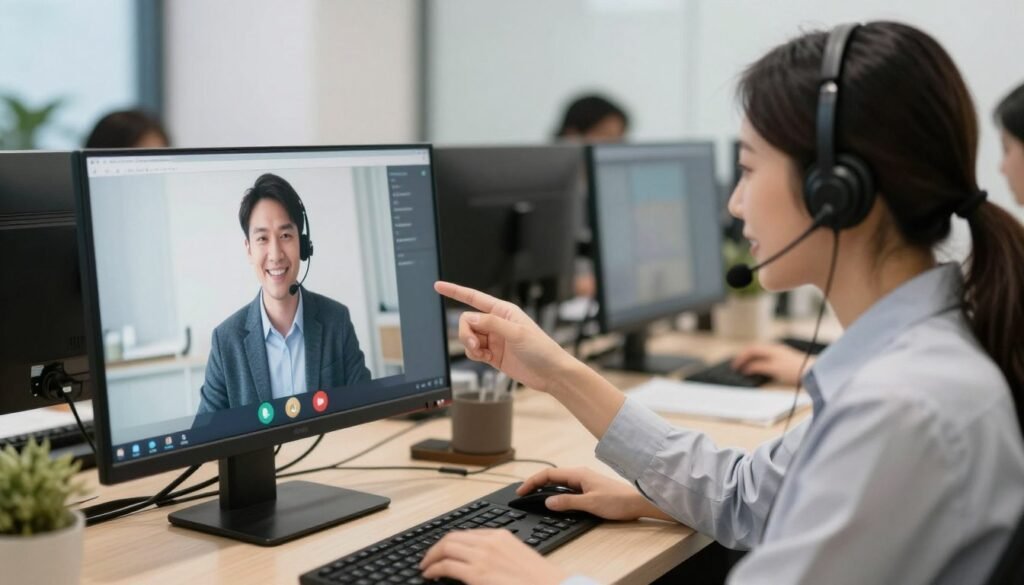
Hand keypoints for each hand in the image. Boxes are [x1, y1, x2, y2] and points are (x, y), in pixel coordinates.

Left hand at [420, 529, 567, 584]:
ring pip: (445, 548)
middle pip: (452, 538)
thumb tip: (483, 563)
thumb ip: (499, 556)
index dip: (450, 543)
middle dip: (436, 548)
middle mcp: (489, 542)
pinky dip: (433, 569)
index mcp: (500, 536)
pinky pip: (446, 566)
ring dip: (431, 557)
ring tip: (426, 567)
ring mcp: (482, 556)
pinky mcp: (476, 574)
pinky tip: (430, 574)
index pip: (467, 534)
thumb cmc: (538, 579)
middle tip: (429, 558)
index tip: (443, 551)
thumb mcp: (517, 558)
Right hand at [435, 281, 574, 391]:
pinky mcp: (493, 355)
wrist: (551, 373)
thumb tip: (470, 319)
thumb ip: (491, 324)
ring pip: (468, 337)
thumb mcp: (517, 333)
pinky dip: (474, 355)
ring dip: (470, 346)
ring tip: (482, 354)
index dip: (455, 291)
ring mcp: (494, 339)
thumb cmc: (542, 349)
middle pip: (467, 321)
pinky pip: (473, 351)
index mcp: (503, 311)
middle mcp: (497, 323)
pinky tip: (485, 359)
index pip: (474, 297)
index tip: (438, 286)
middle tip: (475, 345)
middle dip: (466, 333)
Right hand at [517, 467, 673, 521]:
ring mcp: (584, 481)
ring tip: (533, 497)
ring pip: (558, 482)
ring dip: (545, 488)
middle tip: (522, 494)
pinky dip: (555, 492)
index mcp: (578, 474)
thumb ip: (567, 503)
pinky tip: (553, 500)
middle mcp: (580, 475)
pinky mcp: (588, 488)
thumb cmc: (618, 501)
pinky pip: (566, 488)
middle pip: (551, 476)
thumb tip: (547, 502)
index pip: (548, 474)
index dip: (532, 482)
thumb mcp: (590, 504)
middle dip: (535, 483)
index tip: (521, 491)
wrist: (638, 503)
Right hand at [731, 342, 811, 385]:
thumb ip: (759, 367)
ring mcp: (780, 354)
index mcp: (770, 349)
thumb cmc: (794, 369)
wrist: (812, 372)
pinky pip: (766, 359)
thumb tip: (747, 368)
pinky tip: (760, 370)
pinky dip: (759, 363)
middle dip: (745, 358)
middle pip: (755, 351)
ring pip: (761, 355)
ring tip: (746, 369)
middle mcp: (774, 349)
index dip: (741, 358)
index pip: (751, 350)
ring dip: (752, 360)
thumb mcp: (773, 368)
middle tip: (737, 367)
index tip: (735, 367)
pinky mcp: (784, 360)